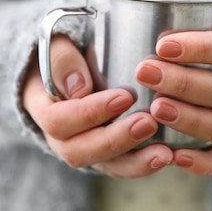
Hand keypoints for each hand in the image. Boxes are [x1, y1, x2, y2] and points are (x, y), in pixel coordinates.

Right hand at [22, 35, 172, 176]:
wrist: (70, 67)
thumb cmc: (64, 51)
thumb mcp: (55, 44)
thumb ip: (62, 59)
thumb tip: (79, 88)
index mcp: (42, 108)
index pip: (59, 120)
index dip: (90, 113)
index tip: (125, 96)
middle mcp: (59, 137)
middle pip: (80, 151)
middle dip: (116, 140)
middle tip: (149, 122)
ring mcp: (84, 148)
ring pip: (105, 165)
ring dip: (136, 162)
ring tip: (164, 153)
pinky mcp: (107, 154)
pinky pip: (123, 166)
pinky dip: (145, 164)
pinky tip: (169, 155)